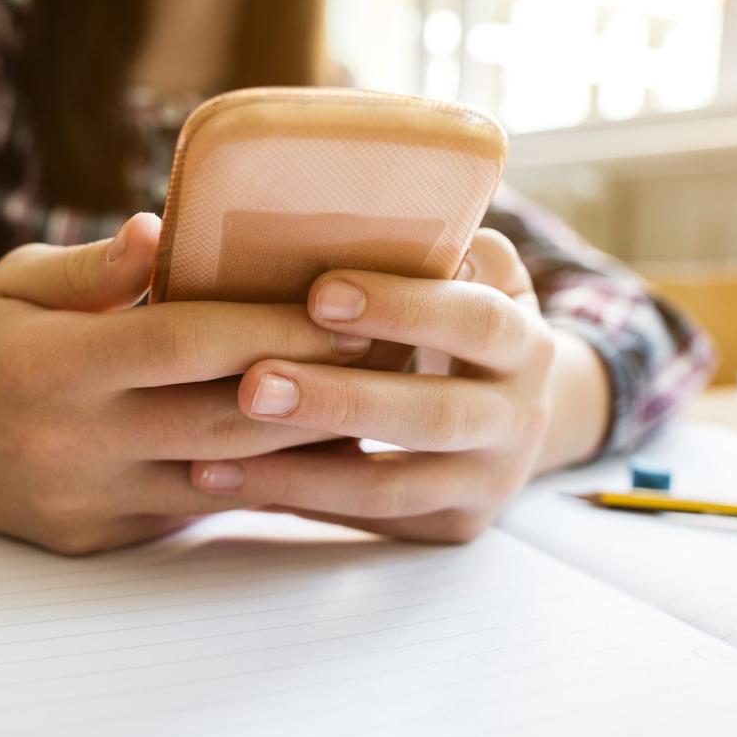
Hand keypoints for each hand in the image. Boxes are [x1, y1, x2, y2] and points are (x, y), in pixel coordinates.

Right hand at [0, 214, 368, 553]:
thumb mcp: (17, 282)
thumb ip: (95, 268)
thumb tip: (163, 229)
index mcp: (54, 366)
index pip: (180, 342)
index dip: (267, 325)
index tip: (339, 306)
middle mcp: (74, 441)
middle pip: (221, 419)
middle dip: (314, 388)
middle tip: (390, 354)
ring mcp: (91, 500)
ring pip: (223, 480)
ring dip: (305, 448)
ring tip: (375, 409)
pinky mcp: (103, 538)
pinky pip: (197, 512)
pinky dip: (259, 484)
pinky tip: (312, 456)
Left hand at [188, 229, 604, 542]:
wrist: (517, 410)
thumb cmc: (461, 319)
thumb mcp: (471, 277)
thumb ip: (431, 248)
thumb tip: (342, 211)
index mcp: (523, 340)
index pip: (475, 321)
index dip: (402, 308)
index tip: (319, 294)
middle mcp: (518, 417)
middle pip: (433, 416)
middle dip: (340, 401)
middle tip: (254, 385)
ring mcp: (488, 481)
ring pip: (392, 488)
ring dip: (301, 473)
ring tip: (212, 453)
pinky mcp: (452, 526)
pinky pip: (368, 522)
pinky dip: (297, 502)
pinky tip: (228, 484)